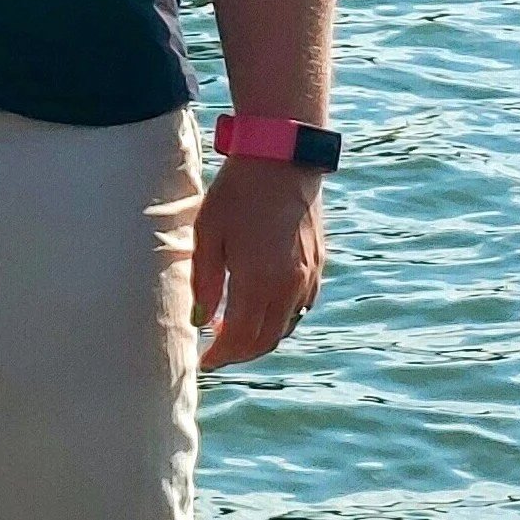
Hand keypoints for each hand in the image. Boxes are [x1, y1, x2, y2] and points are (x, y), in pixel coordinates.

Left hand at [191, 153, 322, 369]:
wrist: (281, 159)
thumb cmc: (237, 192)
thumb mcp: (208, 232)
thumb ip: (204, 280)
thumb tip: (201, 321)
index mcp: (260, 282)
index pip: (241, 339)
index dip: (221, 355)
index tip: (204, 361)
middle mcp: (290, 288)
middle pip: (266, 341)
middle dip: (240, 352)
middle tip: (217, 350)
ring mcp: (308, 277)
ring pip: (285, 327)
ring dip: (261, 337)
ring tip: (234, 328)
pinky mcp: (318, 265)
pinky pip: (300, 307)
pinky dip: (280, 318)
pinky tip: (261, 306)